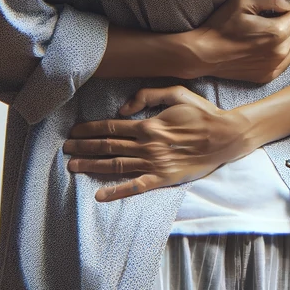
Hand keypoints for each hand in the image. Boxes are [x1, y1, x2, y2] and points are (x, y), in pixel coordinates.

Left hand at [63, 86, 251, 201]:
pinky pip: (135, 187)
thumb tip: (122, 109)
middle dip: (84, 148)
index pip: (112, 127)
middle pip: (108, 146)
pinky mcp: (163, 179)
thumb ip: (148, 95)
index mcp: (149, 125)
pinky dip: (116, 192)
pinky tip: (100, 196)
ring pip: (116, 165)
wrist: (224, 136)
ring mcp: (154, 164)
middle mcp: (147, 145)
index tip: (74, 132)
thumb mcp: (177, 93)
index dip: (90, 129)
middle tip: (65, 150)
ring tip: (73, 167)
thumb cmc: (202, 113)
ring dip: (92, 166)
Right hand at [186, 0, 289, 82]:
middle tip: (286, 12)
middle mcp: (281, 50)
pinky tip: (272, 44)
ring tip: (278, 29)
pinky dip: (286, 50)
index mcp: (277, 31)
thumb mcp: (243, 2)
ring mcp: (276, 65)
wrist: (204, 54)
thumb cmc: (221, 25)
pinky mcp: (269, 75)